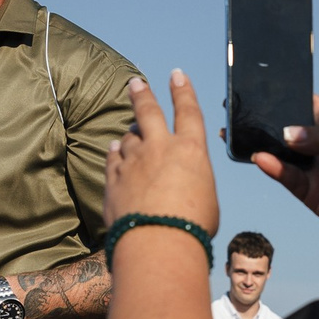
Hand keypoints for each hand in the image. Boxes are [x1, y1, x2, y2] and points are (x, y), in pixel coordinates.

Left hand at [108, 70, 222, 235]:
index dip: (183, 91)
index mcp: (191, 150)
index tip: (177, 75)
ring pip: (128, 137)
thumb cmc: (192, 227)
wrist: (159, 243)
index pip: (188, 111)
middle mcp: (160, 148)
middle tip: (135, 83)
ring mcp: (133, 161)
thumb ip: (192, 181)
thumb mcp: (206, 199)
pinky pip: (113, 159)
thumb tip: (180, 183)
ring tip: (128, 135)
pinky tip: (114, 152)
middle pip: (148, 111)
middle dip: (142, 94)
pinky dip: (115, 154)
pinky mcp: (114, 178)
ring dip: (130, 135)